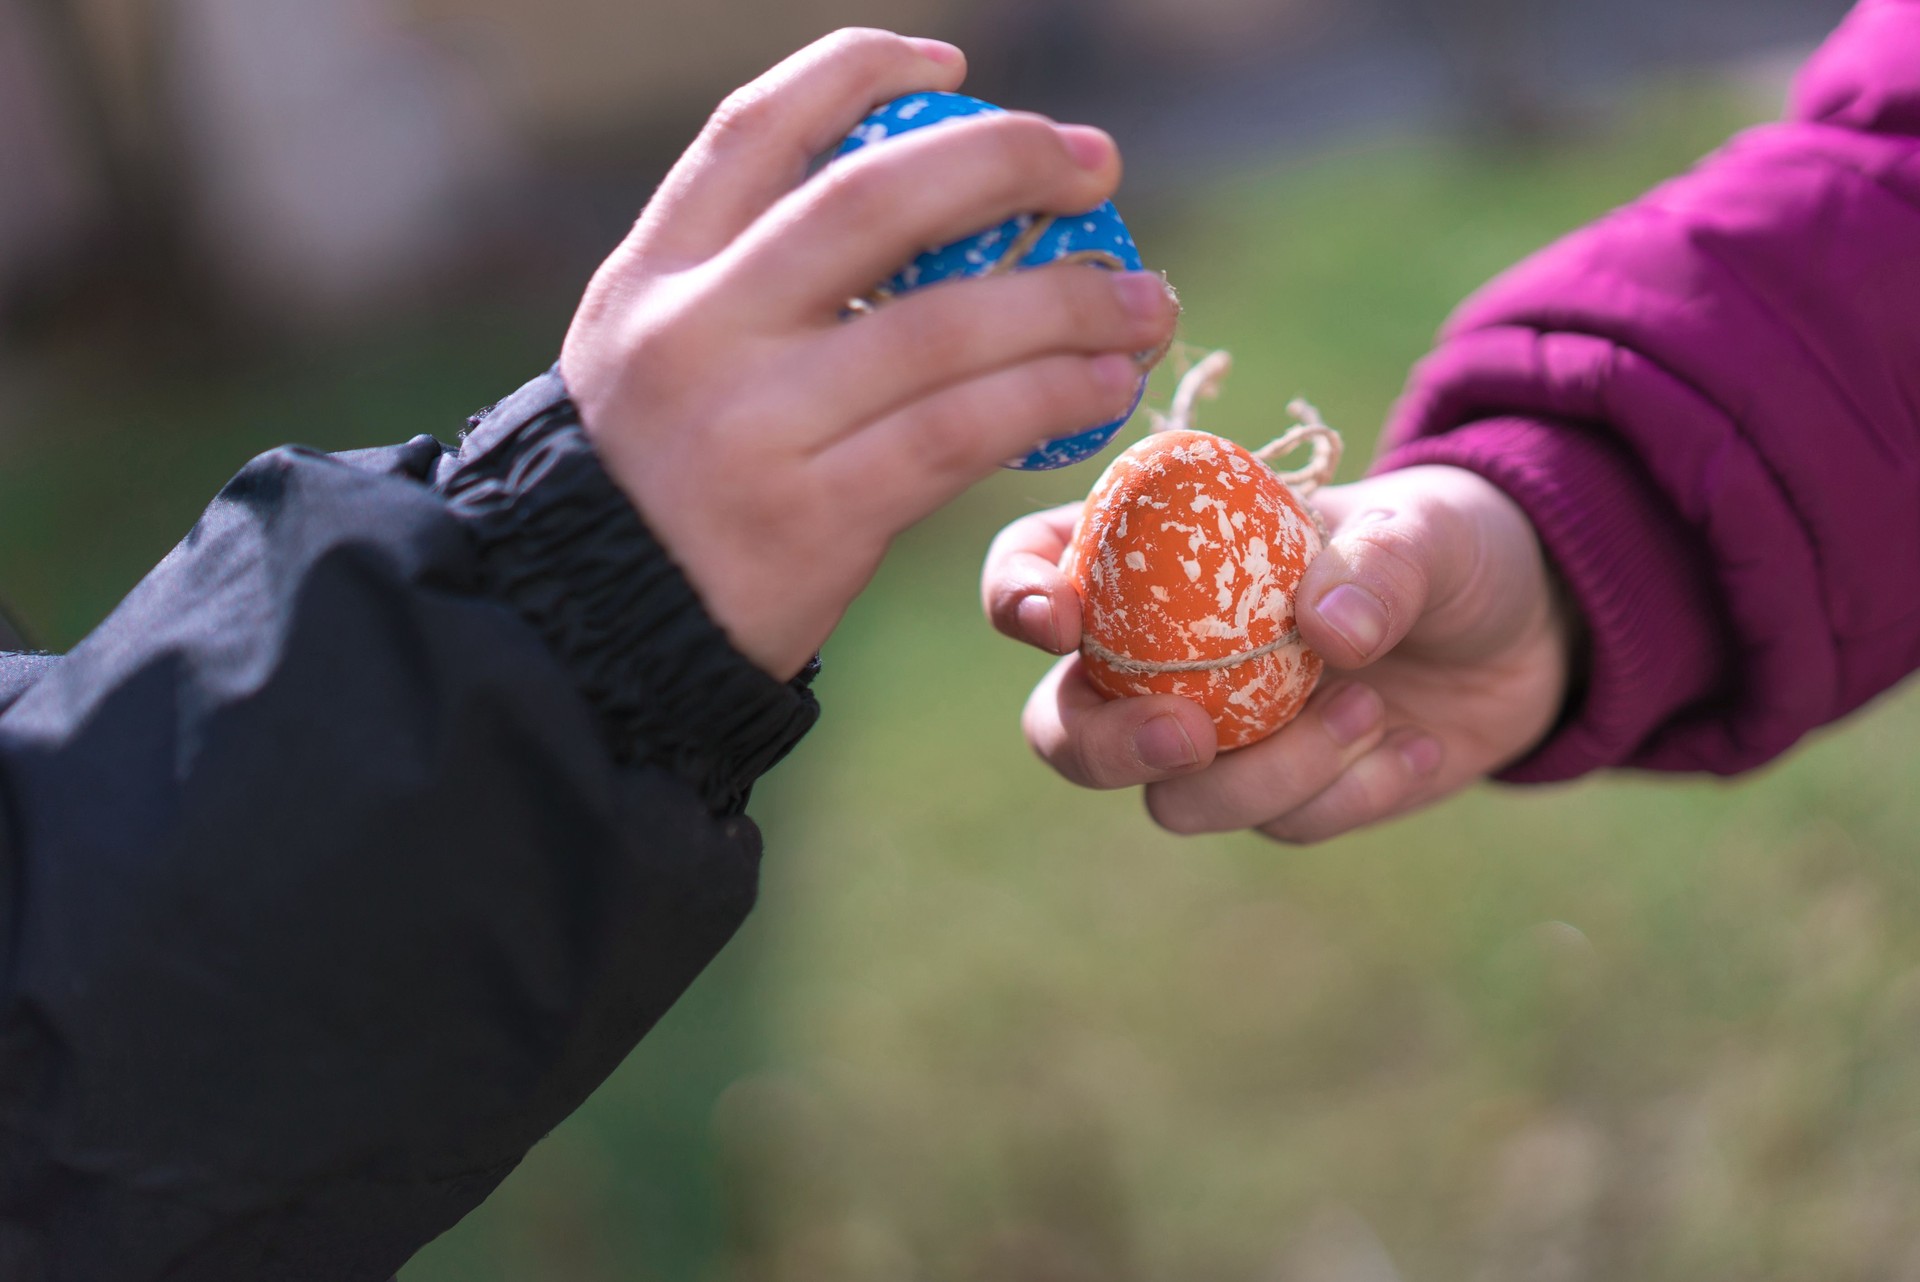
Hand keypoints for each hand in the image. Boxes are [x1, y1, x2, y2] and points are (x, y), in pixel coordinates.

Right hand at [559, 29, 1177, 678]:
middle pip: (872, 203)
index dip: (859, 73)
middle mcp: (698, 331)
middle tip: (1095, 162)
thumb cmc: (656, 484)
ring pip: (943, 327)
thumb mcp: (657, 356)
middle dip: (1002, 162)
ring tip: (1145, 301)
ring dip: (1067, 304)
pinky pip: (958, 433)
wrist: (595, 635)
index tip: (955, 64)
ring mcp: (753, 424)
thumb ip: (748, 283)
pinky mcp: (812, 517)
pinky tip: (1105, 387)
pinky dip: (1049, 399)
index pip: (756, 129)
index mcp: (653, 274)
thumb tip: (922, 211)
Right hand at [982, 464, 1578, 841]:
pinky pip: (1279, 825)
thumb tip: (1326, 631)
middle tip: (1188, 736)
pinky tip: (1414, 747)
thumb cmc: (1450, 545)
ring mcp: (1216, 734)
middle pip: (1063, 725)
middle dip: (1105, 745)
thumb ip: (1380, 561)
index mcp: (1157, 553)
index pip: (1037, 564)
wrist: (1535, 631)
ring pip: (1174, 799)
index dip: (1016, 595)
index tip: (1058, 621)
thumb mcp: (1428, 527)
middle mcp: (1161, 653)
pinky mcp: (1281, 797)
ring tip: (1369, 706)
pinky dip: (1348, 794)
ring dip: (1269, 772)